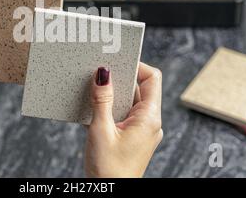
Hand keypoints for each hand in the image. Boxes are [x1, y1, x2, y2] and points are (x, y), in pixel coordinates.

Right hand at [85, 63, 162, 177]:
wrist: (109, 195)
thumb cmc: (109, 169)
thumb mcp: (100, 130)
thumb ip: (101, 100)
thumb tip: (102, 74)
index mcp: (149, 118)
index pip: (152, 78)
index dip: (136, 65)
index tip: (117, 61)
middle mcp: (149, 122)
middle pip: (139, 88)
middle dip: (119, 80)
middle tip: (100, 73)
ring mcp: (142, 130)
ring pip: (129, 102)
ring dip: (112, 96)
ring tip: (94, 93)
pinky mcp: (133, 137)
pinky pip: (124, 115)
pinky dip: (110, 109)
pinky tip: (94, 112)